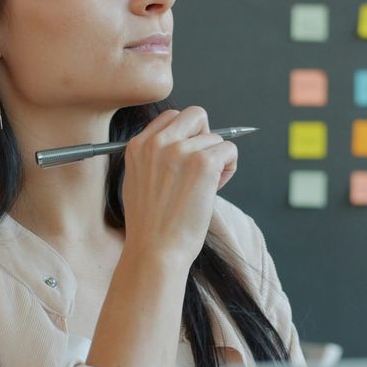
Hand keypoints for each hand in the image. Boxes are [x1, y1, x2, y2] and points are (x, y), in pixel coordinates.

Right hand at [121, 106, 237, 267]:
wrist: (155, 251)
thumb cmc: (150, 226)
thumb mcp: (137, 182)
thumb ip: (154, 158)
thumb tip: (183, 144)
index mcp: (138, 145)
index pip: (171, 118)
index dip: (186, 136)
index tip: (188, 159)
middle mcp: (158, 142)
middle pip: (195, 115)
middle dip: (205, 136)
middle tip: (202, 166)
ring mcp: (181, 150)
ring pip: (215, 138)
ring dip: (217, 160)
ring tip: (203, 188)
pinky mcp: (203, 163)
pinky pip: (229, 150)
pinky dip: (229, 168)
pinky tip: (215, 189)